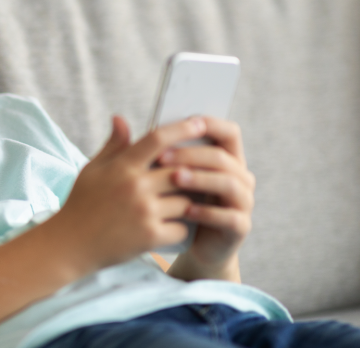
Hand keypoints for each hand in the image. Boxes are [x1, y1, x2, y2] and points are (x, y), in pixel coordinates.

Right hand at [49, 115, 209, 271]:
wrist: (70, 244)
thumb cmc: (81, 203)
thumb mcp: (92, 170)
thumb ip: (113, 146)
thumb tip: (121, 118)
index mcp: (122, 166)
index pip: (158, 139)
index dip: (181, 128)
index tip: (199, 123)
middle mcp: (135, 186)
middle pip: (180, 170)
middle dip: (195, 171)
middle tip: (207, 171)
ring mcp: (144, 212)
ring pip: (186, 201)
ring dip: (190, 203)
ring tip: (191, 203)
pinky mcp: (150, 237)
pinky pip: (182, 228)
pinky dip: (182, 228)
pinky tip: (177, 226)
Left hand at [158, 117, 254, 280]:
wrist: (180, 242)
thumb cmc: (168, 200)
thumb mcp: (158, 172)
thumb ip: (144, 146)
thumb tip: (116, 118)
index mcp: (225, 158)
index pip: (229, 132)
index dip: (211, 124)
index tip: (187, 121)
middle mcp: (240, 176)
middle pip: (223, 157)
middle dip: (192, 154)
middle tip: (162, 157)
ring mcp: (243, 202)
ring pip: (229, 184)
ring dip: (201, 179)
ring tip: (175, 179)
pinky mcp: (240, 227)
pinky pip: (230, 217)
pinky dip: (208, 212)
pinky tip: (187, 210)